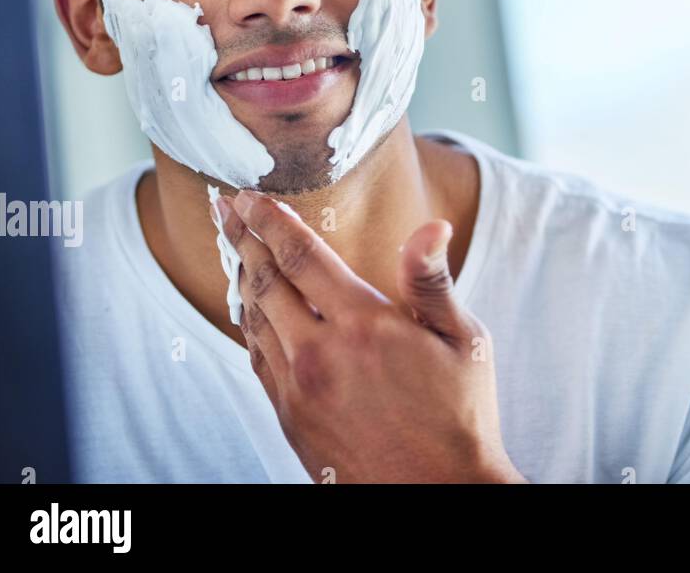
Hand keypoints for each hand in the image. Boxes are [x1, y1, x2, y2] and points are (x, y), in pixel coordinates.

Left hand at [215, 190, 525, 483]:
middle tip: (226, 209)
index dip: (272, 221)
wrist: (438, 494)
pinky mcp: (291, 418)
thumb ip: (433, 281)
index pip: (302, 257)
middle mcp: (320, 354)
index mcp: (363, 324)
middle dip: (243, 239)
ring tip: (234, 249)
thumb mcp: (463, 340)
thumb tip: (431, 226)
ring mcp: (299, 390)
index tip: (250, 197)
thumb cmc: (460, 414)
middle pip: (265, 282)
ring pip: (254, 321)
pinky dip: (248, 325)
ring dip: (241, 279)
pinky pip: (257, 359)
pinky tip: (252, 311)